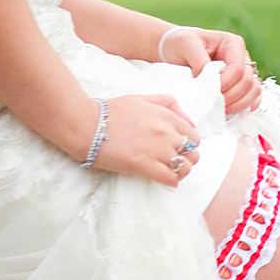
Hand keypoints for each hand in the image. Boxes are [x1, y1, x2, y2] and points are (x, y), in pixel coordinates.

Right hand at [85, 93, 203, 186]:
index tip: (180, 149)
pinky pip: (170, 178)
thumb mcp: (143, 98)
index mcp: (167, 116)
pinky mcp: (144, 166)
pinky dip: (172, 182)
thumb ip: (169, 104)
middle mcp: (166, 133)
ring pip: (185, 167)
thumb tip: (190, 121)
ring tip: (172, 172)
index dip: (189, 144)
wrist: (86, 125)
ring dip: (181, 171)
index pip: (193, 136)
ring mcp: (156, 150)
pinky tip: (167, 181)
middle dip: (187, 158)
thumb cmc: (111, 111)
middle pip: (193, 153)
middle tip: (176, 161)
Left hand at [157, 24, 261, 114]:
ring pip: (253, 91)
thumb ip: (199, 61)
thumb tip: (209, 82)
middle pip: (248, 82)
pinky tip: (231, 110)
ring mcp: (243, 72)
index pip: (238, 69)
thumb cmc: (180, 43)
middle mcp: (242, 58)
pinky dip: (244, 106)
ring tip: (218, 108)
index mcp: (233, 44)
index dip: (226, 83)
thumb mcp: (186, 45)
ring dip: (238, 104)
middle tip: (211, 103)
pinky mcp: (239, 84)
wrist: (173, 49)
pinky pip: (253, 97)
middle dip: (231, 96)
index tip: (208, 91)